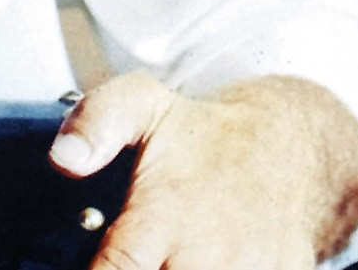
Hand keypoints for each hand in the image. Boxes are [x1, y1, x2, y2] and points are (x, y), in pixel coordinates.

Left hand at [50, 73, 357, 269]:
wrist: (294, 148)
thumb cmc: (204, 136)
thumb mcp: (143, 105)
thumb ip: (97, 122)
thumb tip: (63, 159)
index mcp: (164, 214)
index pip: (119, 269)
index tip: (96, 265)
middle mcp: (207, 256)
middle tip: (135, 251)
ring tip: (164, 253)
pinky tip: (196, 257)